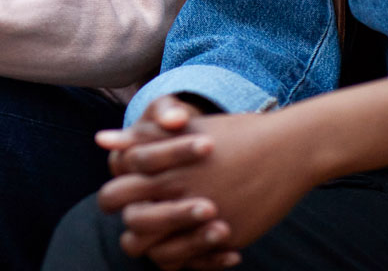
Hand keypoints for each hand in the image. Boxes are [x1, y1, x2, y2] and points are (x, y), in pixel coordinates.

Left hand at [103, 109, 320, 269]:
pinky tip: (199, 243)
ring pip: (154, 251)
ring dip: (154, 245)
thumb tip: (101, 140)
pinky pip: (192, 262)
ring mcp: (201, 218)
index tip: (132, 189)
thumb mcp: (183, 129)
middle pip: (130, 220)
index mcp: (162, 166)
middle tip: (143, 213)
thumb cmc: (232, 134)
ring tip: (167, 233)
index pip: (116, 190)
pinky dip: (189, 258)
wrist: (287, 149)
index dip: (117, 193)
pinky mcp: (225, 235)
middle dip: (130, 218)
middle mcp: (177, 193)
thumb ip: (140, 138)